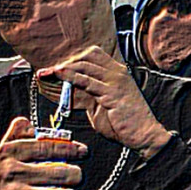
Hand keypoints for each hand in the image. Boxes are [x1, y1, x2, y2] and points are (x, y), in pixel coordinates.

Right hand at [0, 117, 85, 189]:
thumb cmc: (0, 177)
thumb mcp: (3, 152)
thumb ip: (17, 134)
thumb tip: (30, 123)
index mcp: (10, 153)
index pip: (47, 147)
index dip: (70, 148)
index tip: (83, 151)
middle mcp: (12, 173)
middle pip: (60, 172)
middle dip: (75, 175)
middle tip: (77, 176)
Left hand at [39, 46, 171, 158]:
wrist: (144, 135)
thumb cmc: (124, 123)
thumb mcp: (104, 104)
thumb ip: (89, 96)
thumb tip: (70, 93)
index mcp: (118, 72)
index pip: (93, 54)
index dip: (74, 58)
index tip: (57, 67)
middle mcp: (117, 73)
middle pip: (86, 57)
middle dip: (64, 62)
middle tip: (46, 70)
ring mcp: (115, 82)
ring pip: (84, 67)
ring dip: (63, 69)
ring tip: (47, 73)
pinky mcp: (111, 94)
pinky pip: (87, 82)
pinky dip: (70, 78)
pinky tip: (60, 76)